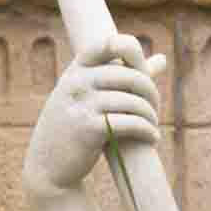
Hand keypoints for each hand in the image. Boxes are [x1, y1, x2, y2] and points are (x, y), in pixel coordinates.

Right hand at [23, 36, 166, 196]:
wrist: (48, 166)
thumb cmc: (74, 127)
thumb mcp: (90, 96)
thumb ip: (126, 75)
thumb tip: (162, 59)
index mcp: (77, 69)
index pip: (110, 43)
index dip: (134, 52)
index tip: (143, 74)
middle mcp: (77, 82)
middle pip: (133, 76)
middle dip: (151, 94)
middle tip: (154, 109)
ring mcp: (82, 104)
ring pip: (134, 102)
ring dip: (151, 116)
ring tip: (153, 125)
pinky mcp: (89, 129)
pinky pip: (131, 123)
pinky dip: (147, 131)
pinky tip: (152, 137)